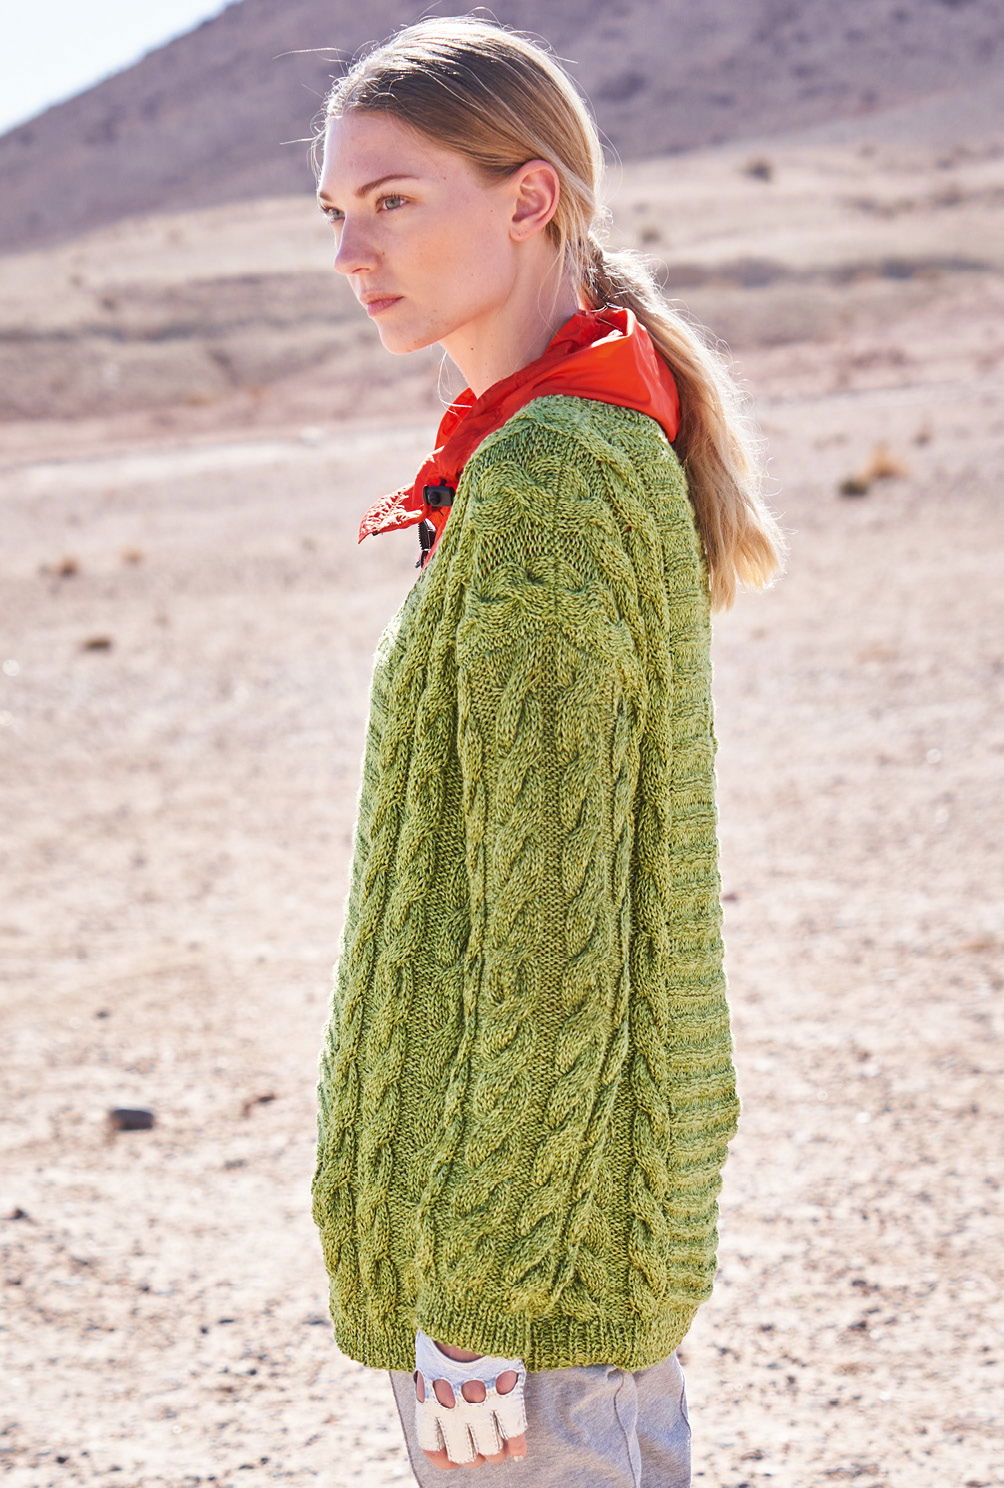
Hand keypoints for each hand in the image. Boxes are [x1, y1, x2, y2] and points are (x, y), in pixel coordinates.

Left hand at [413, 1329, 528, 1469]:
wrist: (471, 1305)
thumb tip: (429, 1392)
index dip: (445, 1458)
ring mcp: (481, 1403)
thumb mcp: (428, 1355)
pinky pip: (515, 1433)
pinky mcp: (506, 1394)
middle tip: (483, 1451)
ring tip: (501, 1449)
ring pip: (491, 1449)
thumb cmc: (448, 1325)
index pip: (432, 1447)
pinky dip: (518, 1446)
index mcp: (429, 1399)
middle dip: (474, 1456)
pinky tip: (519, 1449)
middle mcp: (452, 1408)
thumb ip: (430, 1381)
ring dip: (497, 1453)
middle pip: (464, 1454)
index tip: (454, 1460)